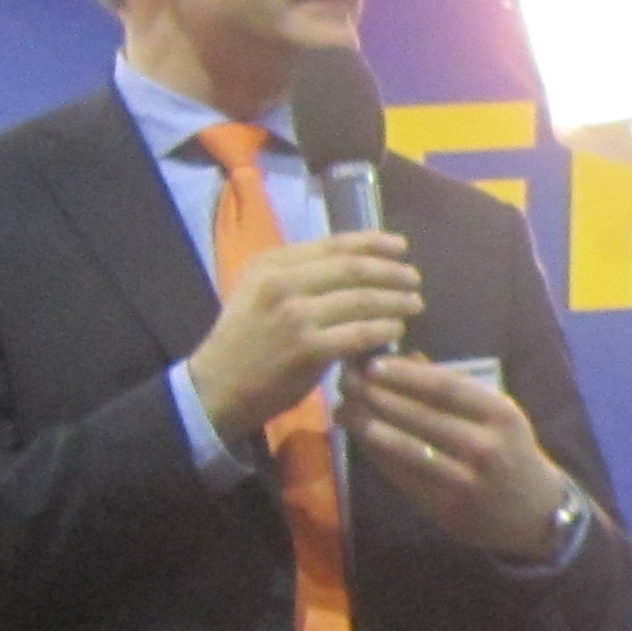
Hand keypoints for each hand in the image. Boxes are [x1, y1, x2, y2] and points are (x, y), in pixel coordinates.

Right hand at [187, 232, 422, 440]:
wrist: (217, 387)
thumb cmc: (245, 340)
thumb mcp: (259, 292)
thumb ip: (300, 275)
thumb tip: (356, 264)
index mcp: (271, 264)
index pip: (333, 245)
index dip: (373, 243)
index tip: (400, 246)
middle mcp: (282, 283)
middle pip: (353, 269)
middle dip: (391, 272)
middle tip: (414, 279)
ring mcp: (295, 316)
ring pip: (361, 300)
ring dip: (395, 301)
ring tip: (414, 303)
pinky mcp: (308, 349)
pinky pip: (359, 334)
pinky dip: (384, 330)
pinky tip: (396, 330)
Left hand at [342, 355, 574, 560]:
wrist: (535, 512)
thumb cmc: (512, 452)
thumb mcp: (497, 414)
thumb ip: (454, 388)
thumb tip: (406, 358)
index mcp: (500, 414)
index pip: (446, 388)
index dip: (405, 375)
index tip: (371, 363)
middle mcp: (485, 445)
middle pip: (420, 415)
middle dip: (377, 396)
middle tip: (346, 382)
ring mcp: (465, 478)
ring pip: (407, 447)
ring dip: (369, 426)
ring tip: (344, 410)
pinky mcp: (447, 504)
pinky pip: (404, 474)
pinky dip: (378, 455)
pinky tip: (361, 439)